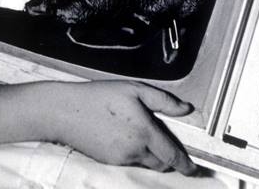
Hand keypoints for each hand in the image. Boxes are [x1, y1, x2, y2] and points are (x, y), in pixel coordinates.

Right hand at [50, 80, 196, 174]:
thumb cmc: (99, 97)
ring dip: (151, 155)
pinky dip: (135, 154)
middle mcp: (135, 150)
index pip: (172, 156)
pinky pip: (130, 162)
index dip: (185, 165)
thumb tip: (185, 109)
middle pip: (161, 164)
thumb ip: (164, 101)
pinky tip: (124, 136)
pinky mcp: (109, 162)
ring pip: (145, 163)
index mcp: (145, 132)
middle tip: (164, 141)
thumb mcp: (135, 89)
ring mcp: (121, 159)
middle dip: (168, 158)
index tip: (193, 169)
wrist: (66, 112)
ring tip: (140, 132)